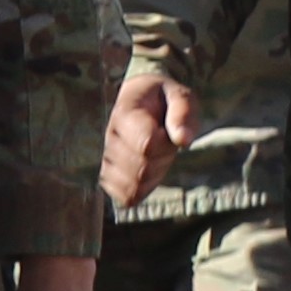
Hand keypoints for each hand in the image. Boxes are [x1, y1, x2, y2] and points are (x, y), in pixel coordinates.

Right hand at [102, 65, 198, 209]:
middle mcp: (111, 135)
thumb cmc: (165, 99)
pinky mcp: (108, 172)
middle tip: (166, 141)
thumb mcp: (180, 95)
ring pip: (134, 184)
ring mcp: (107, 155)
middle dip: (164, 160)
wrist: (142, 99)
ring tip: (157, 153)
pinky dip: (142, 190)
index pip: (146, 145)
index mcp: (127, 113)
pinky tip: (148, 172)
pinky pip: (124, 194)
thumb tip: (183, 141)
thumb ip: (183, 113)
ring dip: (155, 175)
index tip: (168, 132)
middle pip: (142, 168)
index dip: (165, 145)